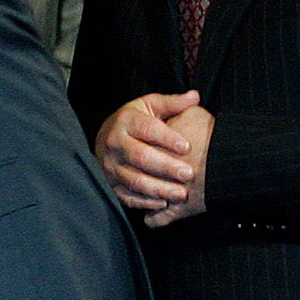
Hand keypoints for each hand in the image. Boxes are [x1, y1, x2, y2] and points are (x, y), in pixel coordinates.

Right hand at [94, 91, 201, 211]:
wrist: (105, 137)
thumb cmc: (134, 121)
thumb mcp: (149, 105)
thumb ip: (172, 103)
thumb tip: (194, 96)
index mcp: (126, 121)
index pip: (147, 129)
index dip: (167, 138)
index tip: (187, 147)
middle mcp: (115, 143)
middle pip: (140, 157)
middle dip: (166, 167)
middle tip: (188, 174)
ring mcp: (111, 165)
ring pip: (134, 180)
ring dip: (159, 189)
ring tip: (181, 193)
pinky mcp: (111, 183)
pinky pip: (127, 196)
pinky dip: (145, 202)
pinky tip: (164, 203)